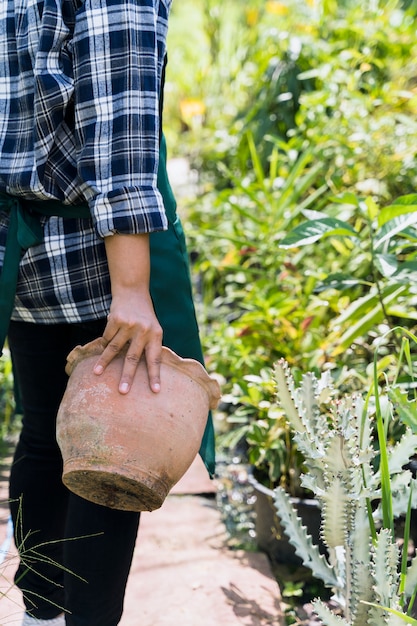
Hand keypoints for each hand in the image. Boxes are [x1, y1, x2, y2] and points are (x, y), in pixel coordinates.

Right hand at [94, 232, 162, 393]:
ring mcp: (129, 325)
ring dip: (104, 362)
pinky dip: (103, 345)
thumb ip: (148, 345)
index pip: (155, 359)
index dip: (155, 376)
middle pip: (133, 358)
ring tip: (97, 373)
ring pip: (114, 348)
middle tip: (122, 392)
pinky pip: (107, 337)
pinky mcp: (116, 320)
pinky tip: (99, 350)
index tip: (155, 391)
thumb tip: (142, 372)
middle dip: (127, 376)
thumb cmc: (144, 316)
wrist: (132, 291)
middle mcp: (144, 330)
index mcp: (156, 335)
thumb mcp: (152, 328)